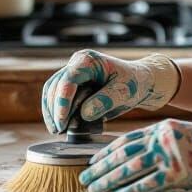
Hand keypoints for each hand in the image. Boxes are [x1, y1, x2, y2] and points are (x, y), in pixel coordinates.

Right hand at [40, 51, 179, 133]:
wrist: (139, 83)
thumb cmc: (134, 83)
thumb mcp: (124, 92)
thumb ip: (105, 101)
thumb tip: (85, 113)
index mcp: (88, 61)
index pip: (68, 80)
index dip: (62, 101)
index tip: (62, 121)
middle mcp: (76, 64)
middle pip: (55, 86)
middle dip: (54, 109)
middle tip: (59, 131)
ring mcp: (72, 75)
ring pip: (51, 92)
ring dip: (51, 112)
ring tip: (58, 131)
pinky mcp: (72, 86)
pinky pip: (57, 99)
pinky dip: (56, 113)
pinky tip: (60, 126)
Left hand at [80, 119, 191, 191]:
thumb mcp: (178, 134)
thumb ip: (156, 141)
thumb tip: (129, 156)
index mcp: (160, 128)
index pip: (125, 140)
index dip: (105, 153)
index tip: (91, 163)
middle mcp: (162, 139)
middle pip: (124, 155)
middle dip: (101, 168)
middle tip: (84, 179)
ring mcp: (171, 156)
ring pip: (132, 169)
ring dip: (110, 181)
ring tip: (95, 190)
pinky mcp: (180, 174)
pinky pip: (149, 184)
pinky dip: (132, 191)